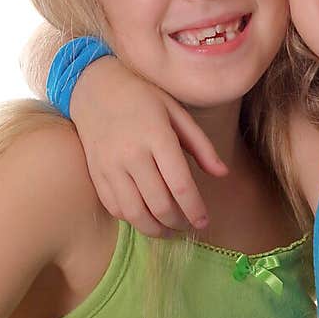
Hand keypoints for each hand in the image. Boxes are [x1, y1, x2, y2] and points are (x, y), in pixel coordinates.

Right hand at [69, 59, 227, 236]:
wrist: (95, 88)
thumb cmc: (142, 97)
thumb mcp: (177, 112)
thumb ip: (201, 145)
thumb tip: (223, 174)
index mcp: (157, 136)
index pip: (180, 186)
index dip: (195, 210)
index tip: (204, 222)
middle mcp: (132, 154)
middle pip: (159, 205)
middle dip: (178, 222)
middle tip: (188, 225)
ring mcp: (110, 166)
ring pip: (135, 213)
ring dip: (155, 229)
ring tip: (169, 230)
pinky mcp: (96, 174)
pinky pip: (115, 208)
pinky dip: (132, 219)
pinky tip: (145, 217)